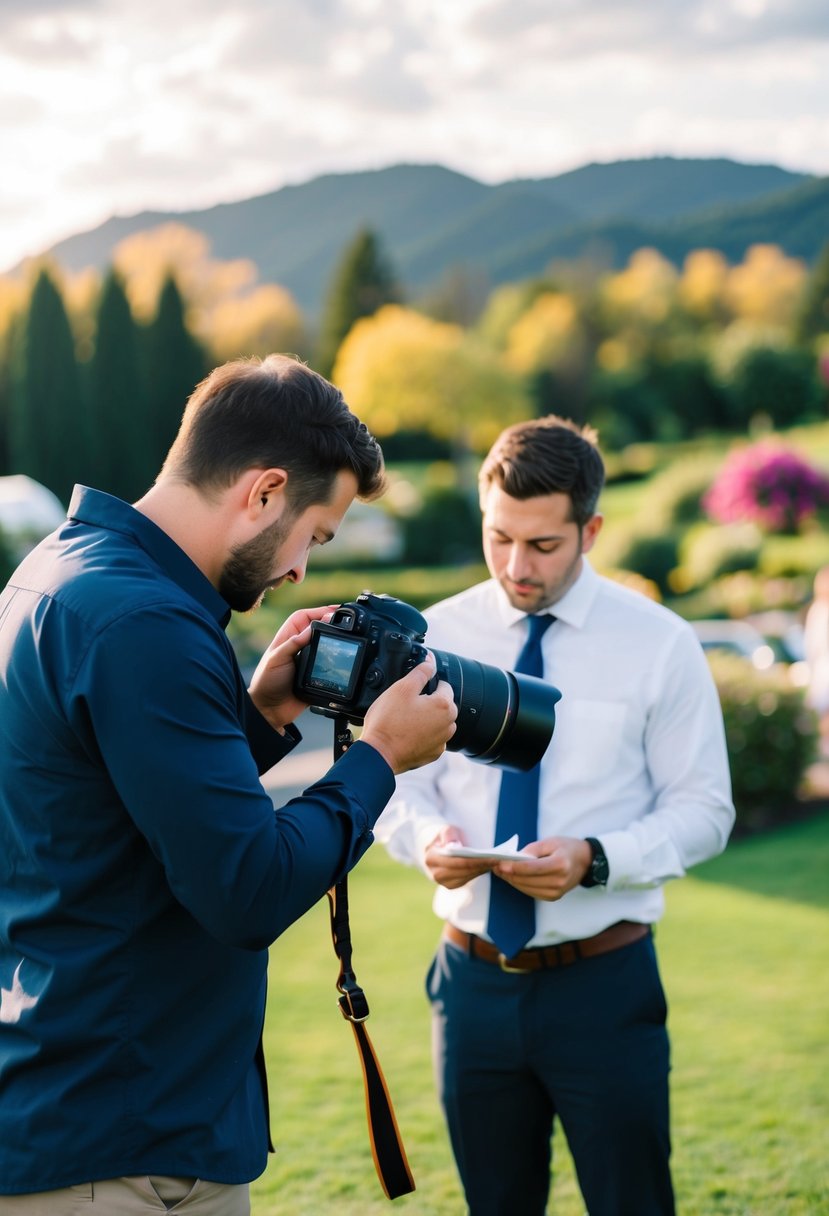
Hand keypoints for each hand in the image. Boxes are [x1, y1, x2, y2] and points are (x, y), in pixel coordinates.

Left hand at [248, 605, 338, 729]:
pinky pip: (329, 664)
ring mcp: (308, 660)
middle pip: (319, 628)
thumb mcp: (276, 659)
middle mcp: (299, 646)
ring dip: (336, 641)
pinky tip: (344, 658)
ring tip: (349, 638)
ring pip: (326, 645)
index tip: (336, 610)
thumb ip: (293, 643)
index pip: (305, 616)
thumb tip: (312, 629)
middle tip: (347, 623)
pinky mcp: (315, 674)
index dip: (320, 611)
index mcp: (288, 637)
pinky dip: (337, 660)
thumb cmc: (266, 681)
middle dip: (332, 623)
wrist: (270, 710)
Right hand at [361, 652, 456, 774]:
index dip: (428, 684)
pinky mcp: (433, 753)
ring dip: (426, 719)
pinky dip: (422, 735)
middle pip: (443, 704)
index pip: (444, 685)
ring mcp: (441, 741)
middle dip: (428, 702)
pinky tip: (406, 733)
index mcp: (444, 706)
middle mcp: (448, 725)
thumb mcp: (402, 688)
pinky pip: (432, 738)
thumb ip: (420, 672)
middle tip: (405, 705)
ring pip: (438, 722)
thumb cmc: (388, 722)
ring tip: (405, 720)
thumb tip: (430, 661)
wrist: (378, 754)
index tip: (413, 690)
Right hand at [424, 826, 496, 888]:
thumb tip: (454, 847)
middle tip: (498, 861)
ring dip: (482, 870)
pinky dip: (478, 873)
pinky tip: (488, 866)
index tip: (492, 857)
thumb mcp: (445, 830)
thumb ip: (448, 835)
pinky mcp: (451, 885)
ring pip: (466, 877)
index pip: (458, 862)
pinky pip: (467, 880)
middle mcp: (435, 874)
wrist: (437, 846)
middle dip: (481, 866)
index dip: (476, 860)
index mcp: (431, 859)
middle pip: (463, 871)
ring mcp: (443, 882)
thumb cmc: (444, 836)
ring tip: (496, 863)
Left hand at [491, 836, 592, 901]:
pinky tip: (512, 877)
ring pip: (526, 888)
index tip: (499, 863)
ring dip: (512, 880)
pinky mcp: (554, 897)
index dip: (513, 867)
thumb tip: (515, 858)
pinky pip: (531, 892)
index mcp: (560, 864)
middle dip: (509, 874)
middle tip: (495, 866)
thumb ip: (532, 849)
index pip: (531, 868)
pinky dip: (520, 885)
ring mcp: (557, 892)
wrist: (584, 861)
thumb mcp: (550, 842)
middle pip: (527, 880)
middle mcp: (559, 881)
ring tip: (500, 871)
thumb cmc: (566, 848)